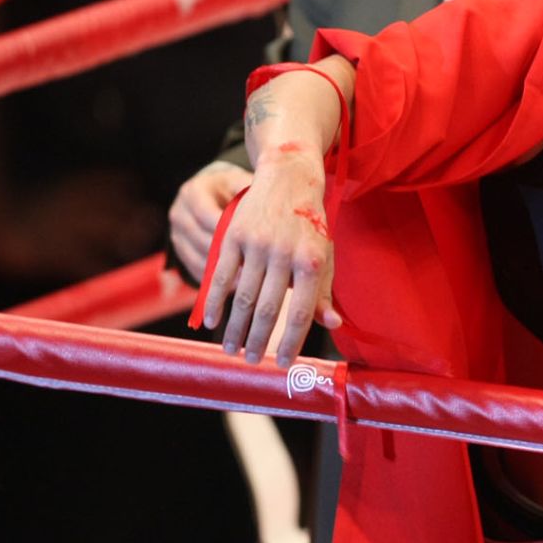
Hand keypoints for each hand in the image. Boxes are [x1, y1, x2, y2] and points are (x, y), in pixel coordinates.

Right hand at [169, 162, 252, 280]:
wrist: (214, 194)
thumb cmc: (235, 189)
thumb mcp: (241, 184)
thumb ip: (249, 195)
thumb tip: (269, 211)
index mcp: (194, 192)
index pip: (209, 216)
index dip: (231, 233)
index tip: (254, 245)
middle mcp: (180, 213)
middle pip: (202, 240)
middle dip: (228, 256)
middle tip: (253, 269)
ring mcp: (177, 235)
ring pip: (198, 258)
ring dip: (222, 273)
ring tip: (248, 282)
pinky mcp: (179, 253)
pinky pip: (195, 270)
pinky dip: (214, 281)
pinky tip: (236, 287)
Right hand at [198, 151, 340, 366]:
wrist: (289, 178)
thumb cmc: (310, 224)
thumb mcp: (324, 255)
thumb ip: (324, 292)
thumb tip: (332, 326)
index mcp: (313, 262)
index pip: (301, 313)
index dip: (291, 342)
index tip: (282, 364)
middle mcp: (285, 254)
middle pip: (269, 309)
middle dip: (259, 341)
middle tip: (251, 361)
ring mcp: (258, 244)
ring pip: (243, 297)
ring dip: (235, 329)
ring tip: (231, 349)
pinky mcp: (235, 235)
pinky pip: (221, 275)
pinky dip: (214, 301)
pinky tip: (210, 322)